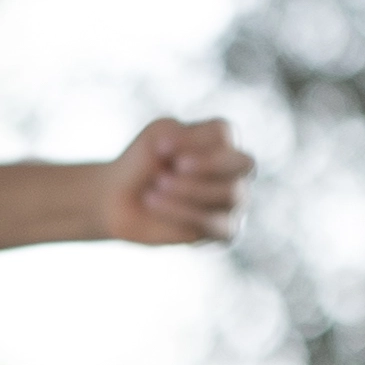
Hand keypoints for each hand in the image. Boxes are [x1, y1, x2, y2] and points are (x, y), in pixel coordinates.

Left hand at [97, 116, 252, 246]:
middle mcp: (235, 170)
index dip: (192, 140)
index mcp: (221, 141)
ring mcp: (234, 202)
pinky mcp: (226, 231)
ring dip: (191, 190)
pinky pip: (221, 226)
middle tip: (170, 170)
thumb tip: (189, 157)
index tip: (159, 147)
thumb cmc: (142, 163)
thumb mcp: (155, 138)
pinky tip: (156, 205)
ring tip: (156, 188)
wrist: (120, 199)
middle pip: (244, 163)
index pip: (225, 133)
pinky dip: (185, 214)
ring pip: (232, 194)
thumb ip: (178, 134)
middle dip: (208, 165)